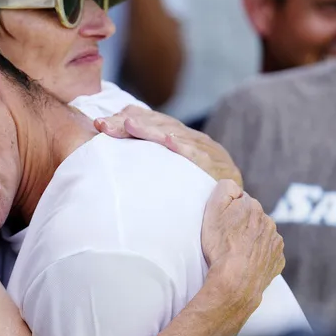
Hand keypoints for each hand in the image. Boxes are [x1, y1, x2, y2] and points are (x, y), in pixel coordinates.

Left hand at [95, 106, 243, 186]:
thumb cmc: (196, 198)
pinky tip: (171, 142)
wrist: (235, 216)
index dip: (126, 120)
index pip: (152, 121)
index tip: (100, 124)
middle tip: (104, 125)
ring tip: (129, 125)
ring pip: (177, 136)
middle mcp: (196, 141)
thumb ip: (151, 161)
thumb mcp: (172, 175)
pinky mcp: (220, 169)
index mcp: (183, 139)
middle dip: (130, 123)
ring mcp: (209, 152)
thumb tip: (117, 150)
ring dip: (152, 130)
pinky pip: (201, 157)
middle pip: (161, 125)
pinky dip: (186, 148)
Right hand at [200, 180, 285, 313]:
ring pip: (261, 236)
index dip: (228, 212)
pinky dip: (258, 256)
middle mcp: (269, 222)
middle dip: (241, 225)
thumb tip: (234, 186)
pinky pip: (267, 253)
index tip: (222, 224)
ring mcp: (275, 243)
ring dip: (251, 240)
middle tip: (226, 239)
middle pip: (252, 218)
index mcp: (254, 207)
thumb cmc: (221, 246)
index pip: (240, 201)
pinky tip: (246, 262)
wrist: (235, 281)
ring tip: (236, 253)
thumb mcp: (213, 209)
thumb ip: (225, 188)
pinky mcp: (277, 261)